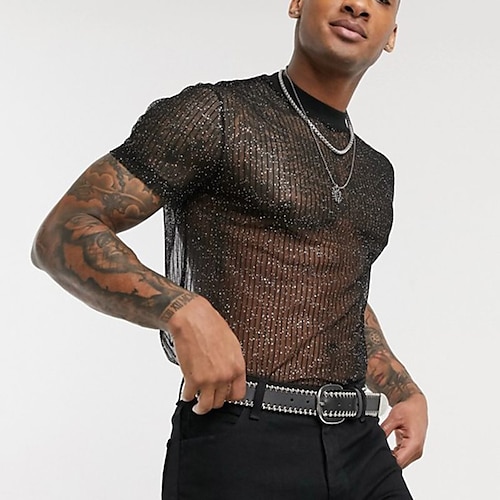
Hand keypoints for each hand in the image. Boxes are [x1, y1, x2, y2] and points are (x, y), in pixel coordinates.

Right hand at [166, 296, 246, 414]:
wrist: (192, 319)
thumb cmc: (210, 325)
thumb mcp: (231, 343)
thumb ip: (231, 362)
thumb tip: (229, 372)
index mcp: (237, 366)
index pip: (238, 394)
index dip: (229, 397)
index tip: (224, 397)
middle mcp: (225, 375)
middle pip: (221, 401)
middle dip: (214, 400)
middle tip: (208, 398)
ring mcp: (209, 380)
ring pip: (206, 405)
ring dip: (201, 407)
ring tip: (197, 405)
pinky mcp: (193, 380)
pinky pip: (190, 396)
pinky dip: (187, 396)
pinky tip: (187, 393)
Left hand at [381, 392, 427, 468]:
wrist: (417, 405)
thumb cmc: (409, 409)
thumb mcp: (393, 418)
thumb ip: (383, 430)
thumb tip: (374, 439)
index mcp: (414, 444)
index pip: (398, 462)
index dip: (386, 461)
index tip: (376, 455)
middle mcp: (416, 450)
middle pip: (399, 463)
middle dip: (387, 458)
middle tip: (376, 448)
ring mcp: (415, 451)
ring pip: (400, 461)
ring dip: (390, 455)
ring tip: (382, 444)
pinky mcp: (412, 449)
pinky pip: (401, 456)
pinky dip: (393, 452)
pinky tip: (387, 445)